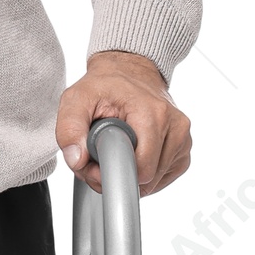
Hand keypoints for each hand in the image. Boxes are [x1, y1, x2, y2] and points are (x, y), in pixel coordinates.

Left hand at [55, 50, 190, 197]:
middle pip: (146, 179)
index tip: (96, 165)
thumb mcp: (77, 99)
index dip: (113, 174)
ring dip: (131, 175)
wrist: (129, 72)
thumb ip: (70, 129)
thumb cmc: (105, 86)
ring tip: (118, 150)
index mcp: (153, 113)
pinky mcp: (184, 149)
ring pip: (154, 182)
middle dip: (119, 175)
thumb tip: (78, 160)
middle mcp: (175, 125)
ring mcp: (183, 138)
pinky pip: (164, 177)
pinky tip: (134, 154)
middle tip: (101, 156)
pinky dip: (145, 174)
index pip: (141, 169)